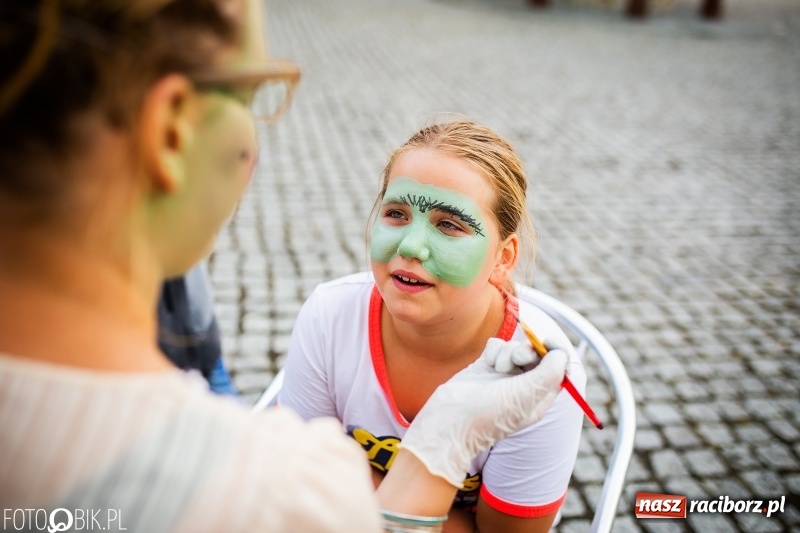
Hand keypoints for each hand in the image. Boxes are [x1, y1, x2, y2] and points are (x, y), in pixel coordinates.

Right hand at [400, 338, 566, 486]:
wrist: (451, 421)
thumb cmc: (492, 413)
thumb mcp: (528, 395)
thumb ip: (551, 372)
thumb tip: (560, 354)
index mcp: (539, 396)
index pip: (558, 368)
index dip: (556, 352)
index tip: (548, 342)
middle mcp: (523, 385)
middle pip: (537, 354)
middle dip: (528, 351)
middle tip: (518, 360)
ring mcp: (502, 375)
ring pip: (515, 347)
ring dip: (508, 352)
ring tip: (497, 368)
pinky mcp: (484, 366)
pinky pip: (497, 346)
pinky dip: (494, 350)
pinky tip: (486, 363)